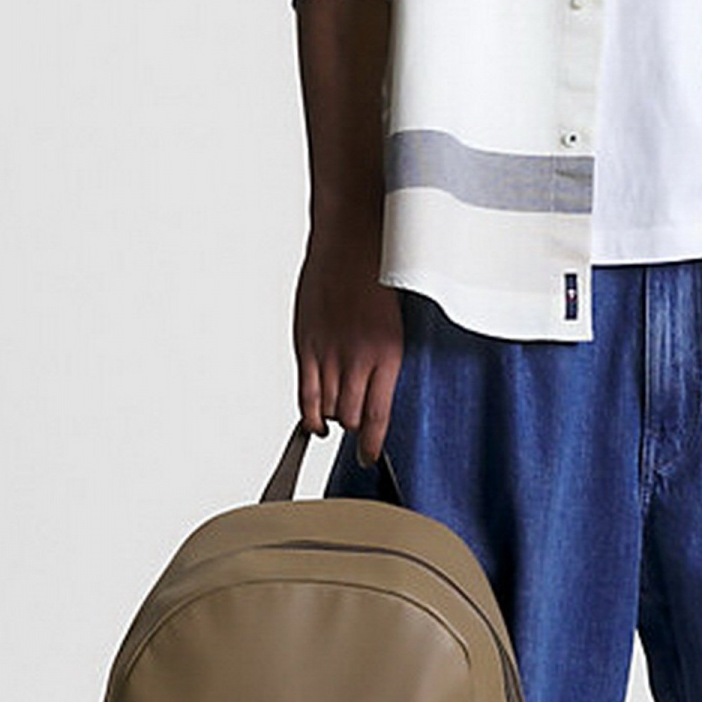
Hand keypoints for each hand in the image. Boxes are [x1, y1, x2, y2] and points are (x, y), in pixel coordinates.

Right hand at [292, 222, 403, 466]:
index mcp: (388, 354)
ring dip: (334, 417)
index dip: (373, 445)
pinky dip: (310, 415)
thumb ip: (383, 359)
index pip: (379, 417)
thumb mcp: (395, 323)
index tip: (369, 457)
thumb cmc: (378, 277)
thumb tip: (376, 393)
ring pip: (330, 410)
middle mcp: (359, 359)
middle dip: (355, 425)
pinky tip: (315, 421)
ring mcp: (330, 354)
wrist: (352, 243)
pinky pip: (306, 396)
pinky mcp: (307, 347)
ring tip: (337, 412)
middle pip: (352, 418)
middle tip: (356, 424)